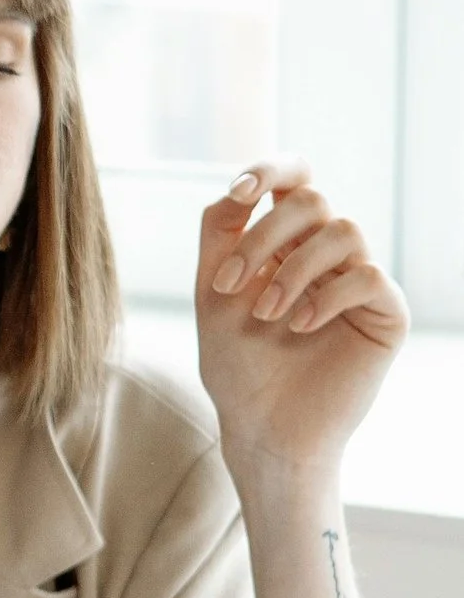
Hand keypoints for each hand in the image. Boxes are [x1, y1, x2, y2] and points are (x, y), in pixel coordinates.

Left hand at [198, 162, 404, 479]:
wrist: (263, 427)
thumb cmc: (237, 364)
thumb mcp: (212, 292)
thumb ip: (221, 233)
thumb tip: (243, 187)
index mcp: (285, 242)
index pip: (292, 181)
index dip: (271, 170)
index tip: (242, 192)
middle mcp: (325, 254)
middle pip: (311, 199)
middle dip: (262, 237)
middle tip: (230, 287)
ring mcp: (357, 280)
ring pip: (343, 229)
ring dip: (293, 269)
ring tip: (266, 315)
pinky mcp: (385, 312)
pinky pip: (367, 275)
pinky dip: (327, 296)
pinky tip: (299, 326)